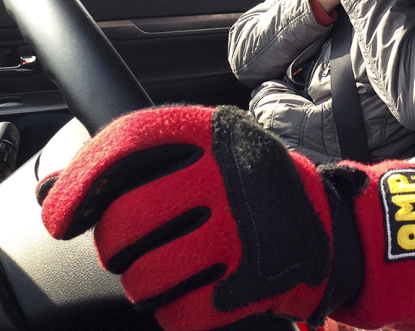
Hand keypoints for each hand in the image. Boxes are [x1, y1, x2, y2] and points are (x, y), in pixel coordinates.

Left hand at [37, 105, 360, 329]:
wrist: (335, 230)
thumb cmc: (255, 191)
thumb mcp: (207, 155)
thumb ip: (137, 164)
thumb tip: (49, 190)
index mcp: (215, 133)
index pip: (126, 143)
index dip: (80, 181)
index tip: (61, 218)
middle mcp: (228, 174)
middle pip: (125, 224)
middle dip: (117, 248)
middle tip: (135, 249)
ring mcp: (243, 228)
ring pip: (146, 277)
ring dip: (147, 285)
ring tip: (172, 272)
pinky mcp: (254, 279)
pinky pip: (181, 313)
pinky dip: (181, 312)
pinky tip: (201, 292)